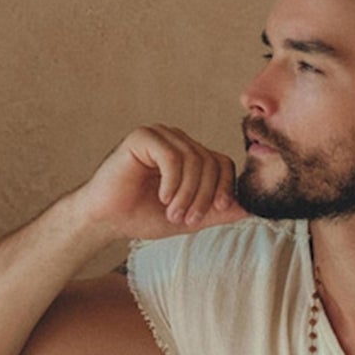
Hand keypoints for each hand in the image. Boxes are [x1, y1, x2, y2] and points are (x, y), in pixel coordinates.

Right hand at [72, 125, 238, 243]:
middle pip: (210, 161)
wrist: (105, 219)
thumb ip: (216, 212)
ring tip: (172, 213)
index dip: (224, 187)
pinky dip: (172, 182)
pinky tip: (162, 198)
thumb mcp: (188, 218)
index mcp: (189, 155)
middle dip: (203, 195)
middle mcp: (176, 141)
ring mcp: (160, 136)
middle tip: (187, 219)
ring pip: (193, 159)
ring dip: (187, 193)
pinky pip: (171, 156)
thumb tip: (249, 209)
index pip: (222, 162)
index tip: (215, 212)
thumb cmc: (141, 216)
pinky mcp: (142, 137)